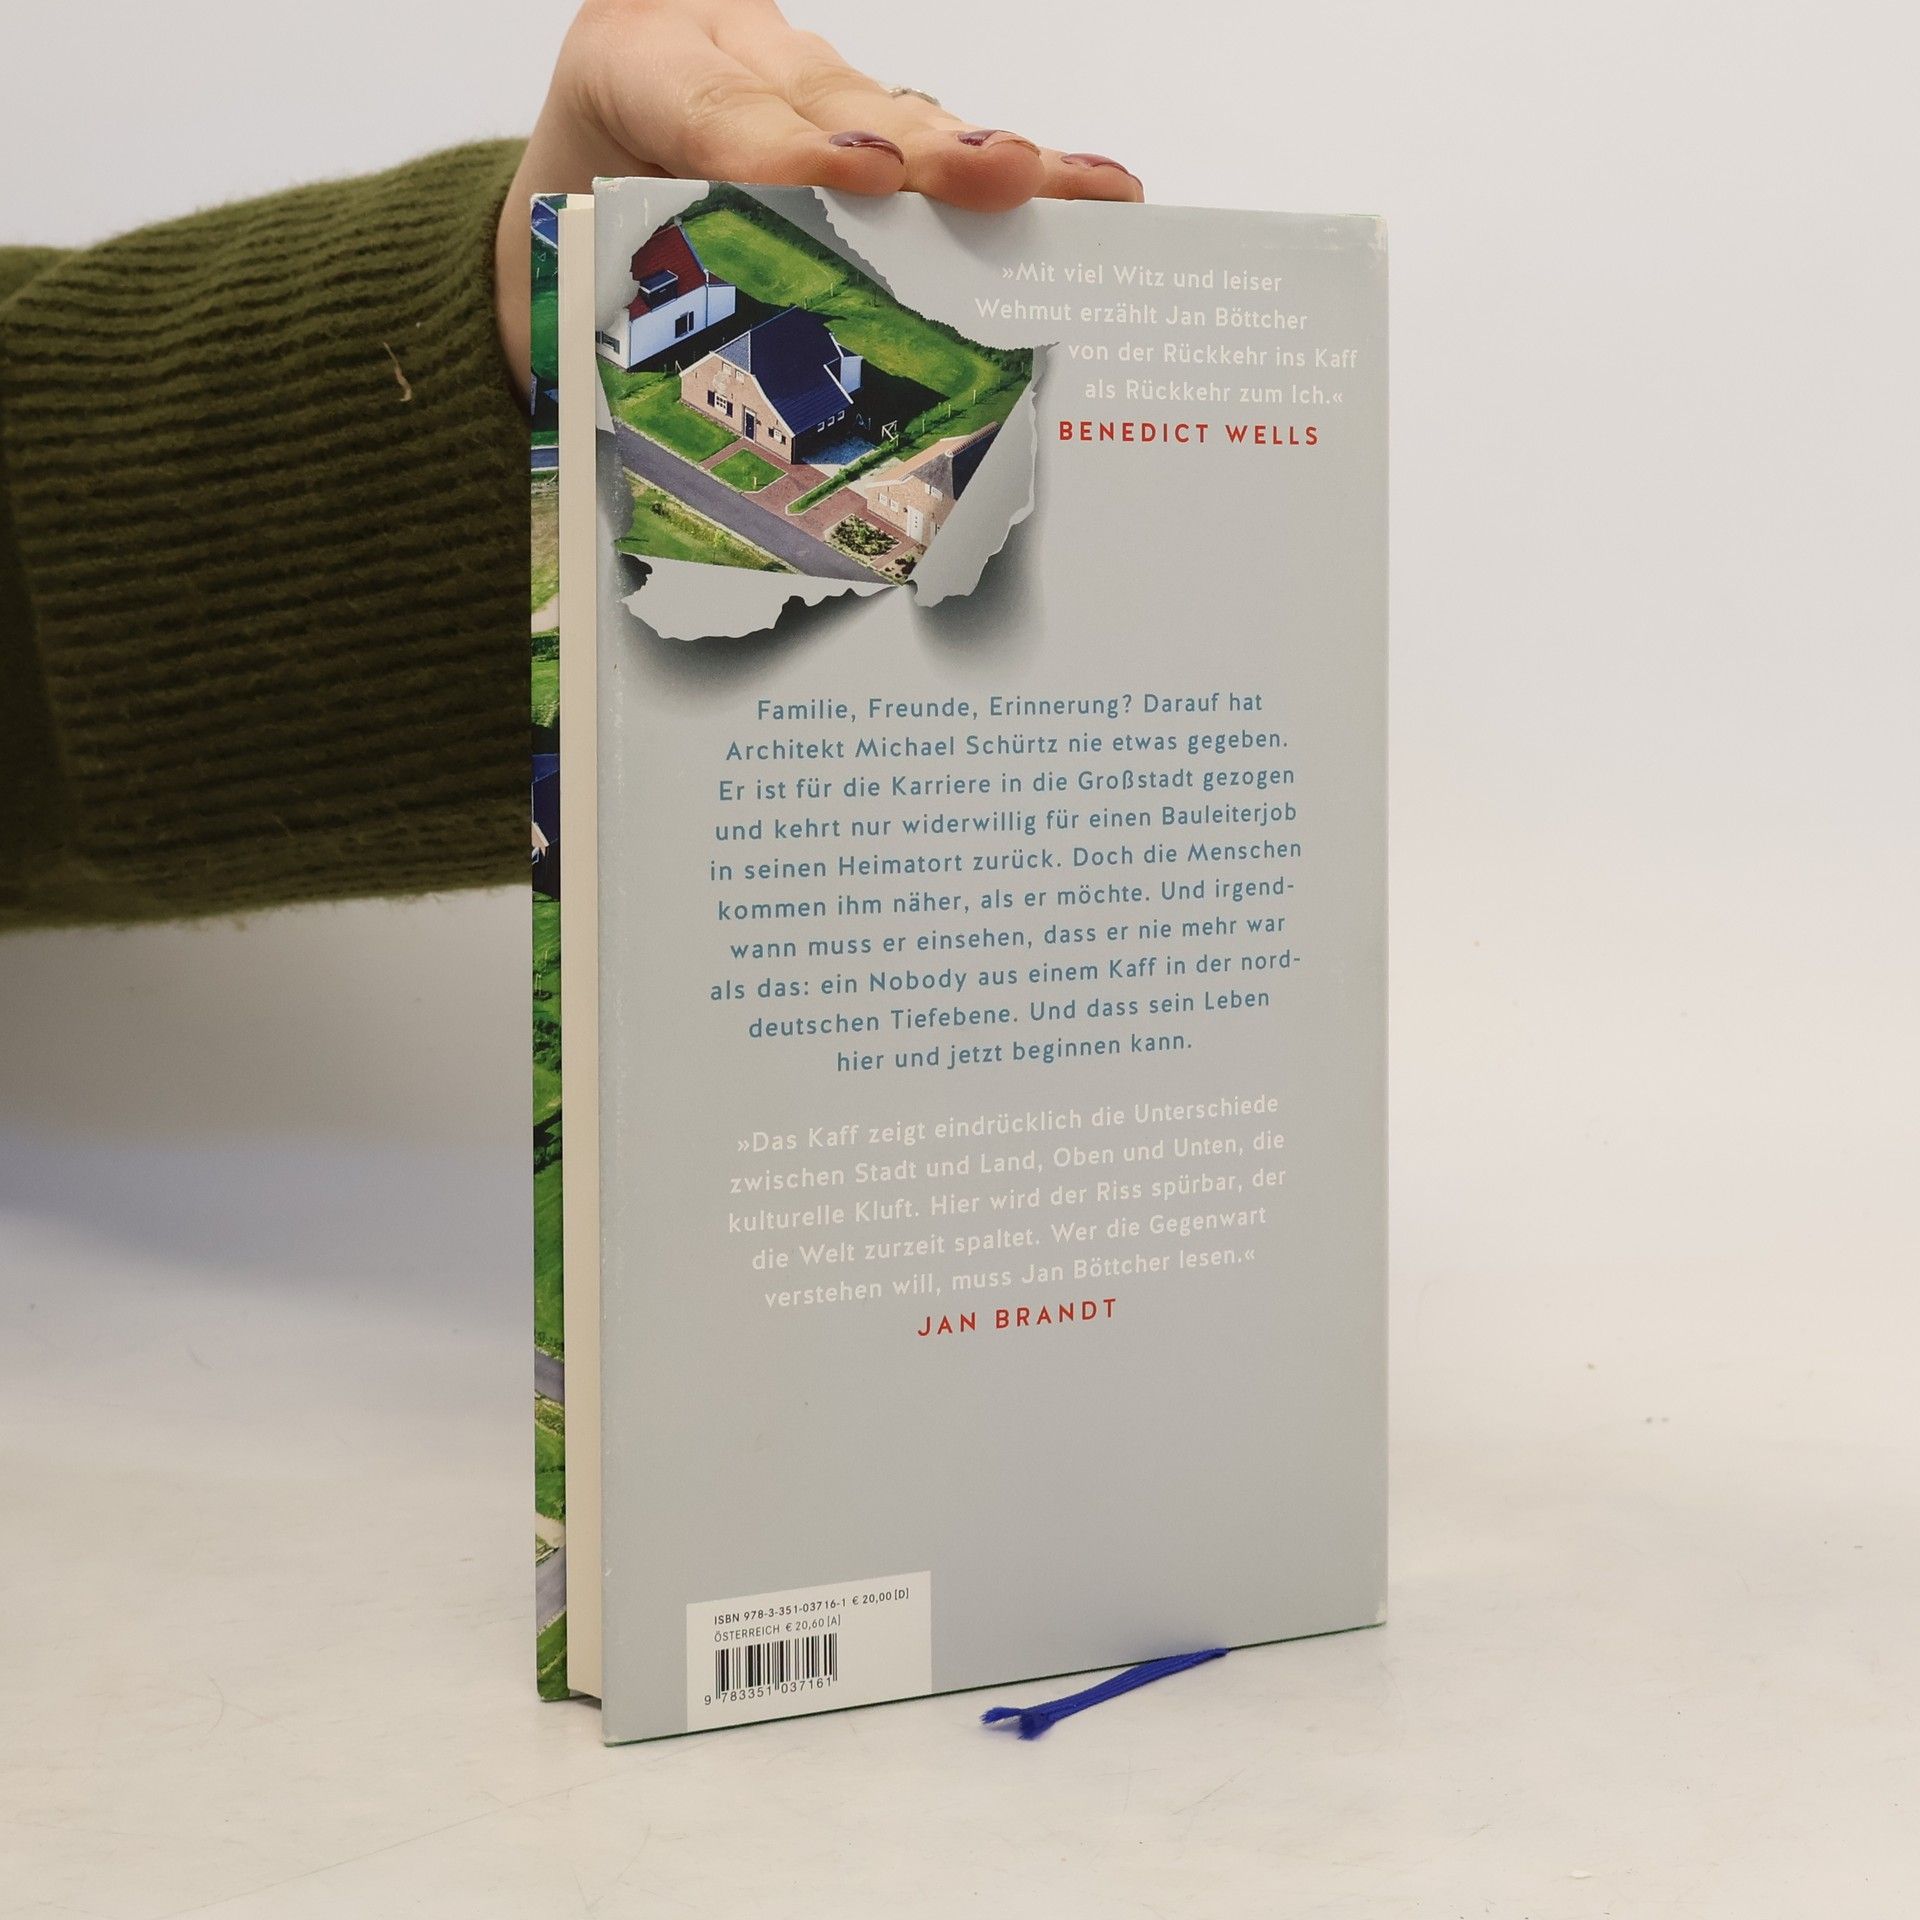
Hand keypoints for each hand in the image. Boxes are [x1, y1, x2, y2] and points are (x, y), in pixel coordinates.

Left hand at [496, 0, 1142, 391]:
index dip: (780, 146)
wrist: (578, 188)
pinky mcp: (868, 126)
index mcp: (633, 67)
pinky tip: (1095, 195)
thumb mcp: (568, 266)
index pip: (707, 105)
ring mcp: (812, 85)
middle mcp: (736, 53)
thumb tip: (705, 428)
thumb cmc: (576, 236)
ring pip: (907, 123)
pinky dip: (1018, 183)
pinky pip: (939, 151)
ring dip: (995, 168)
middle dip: (918, 149)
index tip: (851, 178)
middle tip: (987, 176)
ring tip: (1079, 194)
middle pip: (834, 105)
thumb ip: (623, 296)